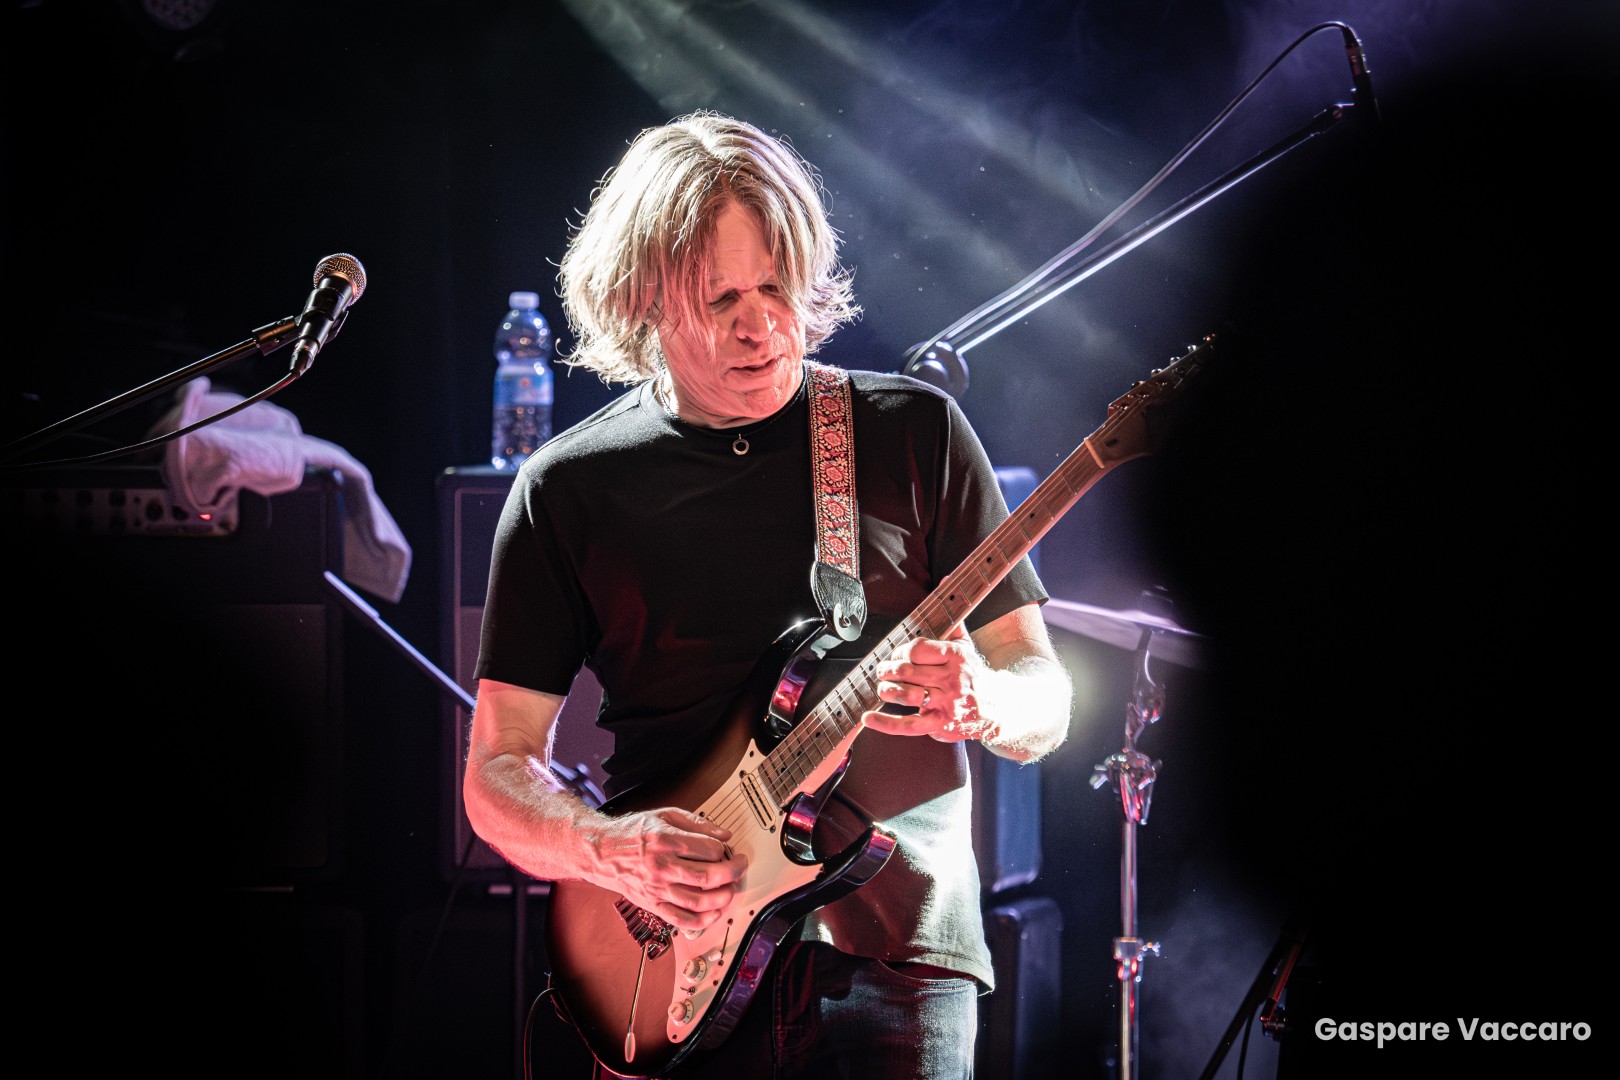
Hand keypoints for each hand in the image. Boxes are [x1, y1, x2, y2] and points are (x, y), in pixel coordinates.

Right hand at [590, 807, 746, 931]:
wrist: (602, 851)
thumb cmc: (633, 832)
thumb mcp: (664, 815)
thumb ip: (696, 823)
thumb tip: (723, 834)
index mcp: (665, 841)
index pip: (708, 849)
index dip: (724, 850)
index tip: (728, 850)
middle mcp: (661, 866)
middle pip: (707, 876)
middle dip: (731, 873)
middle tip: (739, 868)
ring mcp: (656, 888)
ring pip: (697, 901)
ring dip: (721, 898)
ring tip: (729, 889)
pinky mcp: (652, 904)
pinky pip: (680, 919)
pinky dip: (701, 920)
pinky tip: (713, 913)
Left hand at [861, 625, 998, 742]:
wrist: (997, 708)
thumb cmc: (973, 676)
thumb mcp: (967, 646)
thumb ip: (951, 620)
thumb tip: (946, 581)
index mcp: (956, 656)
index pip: (916, 649)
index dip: (900, 652)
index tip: (896, 655)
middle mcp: (951, 679)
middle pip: (906, 671)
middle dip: (887, 670)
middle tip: (884, 671)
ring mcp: (946, 703)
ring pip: (904, 694)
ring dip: (886, 690)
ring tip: (884, 688)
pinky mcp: (940, 724)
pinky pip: (908, 724)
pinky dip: (885, 723)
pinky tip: (870, 718)